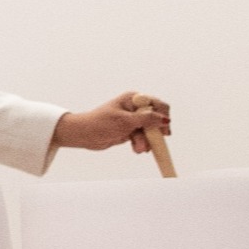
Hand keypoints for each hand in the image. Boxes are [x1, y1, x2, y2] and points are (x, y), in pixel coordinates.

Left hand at [55, 91, 172, 153]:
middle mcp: (135, 108)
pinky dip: (141, 144)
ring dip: (146, 141)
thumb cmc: (100, 123)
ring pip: (149, 131)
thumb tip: (165, 119)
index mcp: (134, 99)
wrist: (83, 135)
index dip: (163, 117)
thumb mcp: (125, 121)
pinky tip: (136, 149)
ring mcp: (132, 120)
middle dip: (154, 133)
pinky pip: (142, 138)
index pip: (157, 104)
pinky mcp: (129, 131)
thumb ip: (146, 119)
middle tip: (154, 143)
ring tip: (139, 149)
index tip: (164, 130)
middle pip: (155, 119)